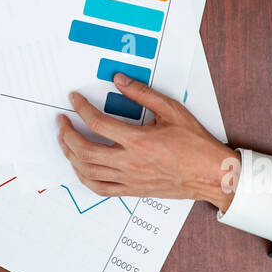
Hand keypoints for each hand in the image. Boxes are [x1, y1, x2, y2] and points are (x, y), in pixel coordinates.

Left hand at [57, 74, 238, 208]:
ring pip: (88, 172)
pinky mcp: (132, 190)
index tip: (75, 99)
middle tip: (61, 121)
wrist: (210, 174)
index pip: (98, 123)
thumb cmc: (195, 144)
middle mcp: (130, 163)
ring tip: (65, 141)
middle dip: (67, 134)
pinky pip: (100, 188)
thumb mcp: (171, 110)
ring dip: (70, 155)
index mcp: (139, 141)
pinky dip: (84, 178)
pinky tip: (80, 167)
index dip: (81, 108)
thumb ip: (142, 94)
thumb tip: (120, 80)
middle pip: (85, 150)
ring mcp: (130, 179)